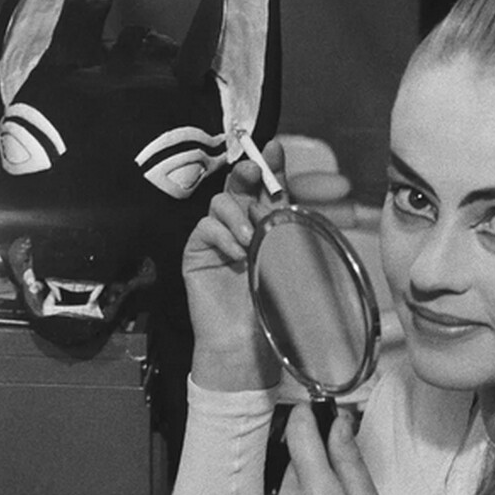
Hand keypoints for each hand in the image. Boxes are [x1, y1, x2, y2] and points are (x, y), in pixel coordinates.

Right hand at [183, 140, 285, 387]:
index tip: (275, 148)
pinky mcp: (197, 252)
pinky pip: (205, 226)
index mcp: (270, 227)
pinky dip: (222, 235)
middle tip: (255, 174)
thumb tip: (297, 196)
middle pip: (240, 185)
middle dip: (248, 173)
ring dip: (238, 215)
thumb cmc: (274, 310)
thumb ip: (291, 230)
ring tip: (251, 242)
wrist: (246, 345)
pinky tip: (236, 254)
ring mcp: (217, 238)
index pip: (268, 188)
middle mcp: (242, 227)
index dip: (270, 166)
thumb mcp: (292, 265)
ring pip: (221, 202)